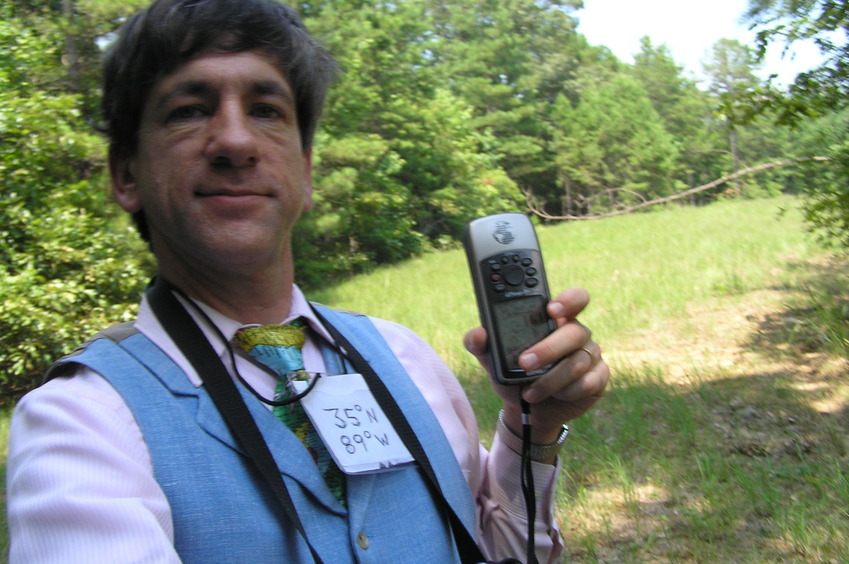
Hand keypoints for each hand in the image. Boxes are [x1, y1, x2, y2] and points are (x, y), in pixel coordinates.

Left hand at [464, 287, 609, 444]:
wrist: (526, 410)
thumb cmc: (513, 374)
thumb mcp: (494, 360)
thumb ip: (483, 344)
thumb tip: (477, 334)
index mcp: (556, 319)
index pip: (575, 299)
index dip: (569, 299)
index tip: (552, 309)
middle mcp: (577, 333)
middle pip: (575, 331)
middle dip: (549, 348)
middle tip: (524, 363)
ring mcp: (590, 356)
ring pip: (578, 361)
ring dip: (551, 379)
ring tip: (529, 392)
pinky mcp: (598, 379)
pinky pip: (589, 382)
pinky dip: (568, 391)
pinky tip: (555, 396)